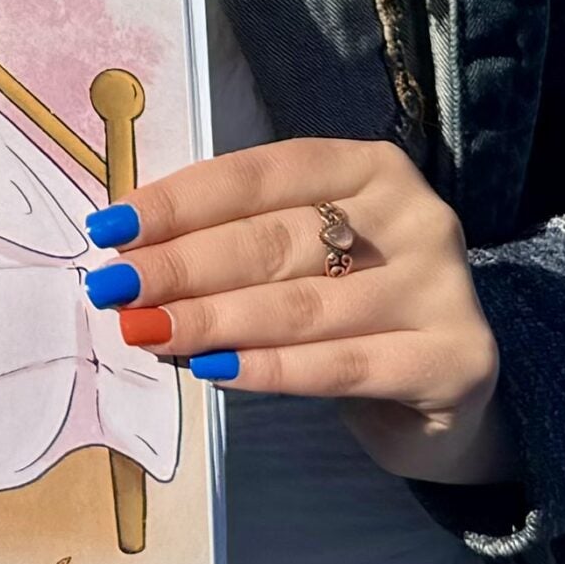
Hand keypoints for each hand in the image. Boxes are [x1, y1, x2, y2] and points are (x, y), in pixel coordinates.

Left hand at [88, 137, 504, 483]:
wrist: (441, 395)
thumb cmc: (349, 310)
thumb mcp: (302, 258)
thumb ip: (235, 242)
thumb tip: (129, 253)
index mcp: (371, 168)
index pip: (260, 175)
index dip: (180, 202)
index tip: (110, 230)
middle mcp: (416, 216)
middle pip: (274, 239)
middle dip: (181, 265)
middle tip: (114, 289)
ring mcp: (442, 287)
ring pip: (301, 304)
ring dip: (211, 319)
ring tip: (145, 330)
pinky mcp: (454, 358)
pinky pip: (340, 365)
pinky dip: (268, 368)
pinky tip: (213, 371)